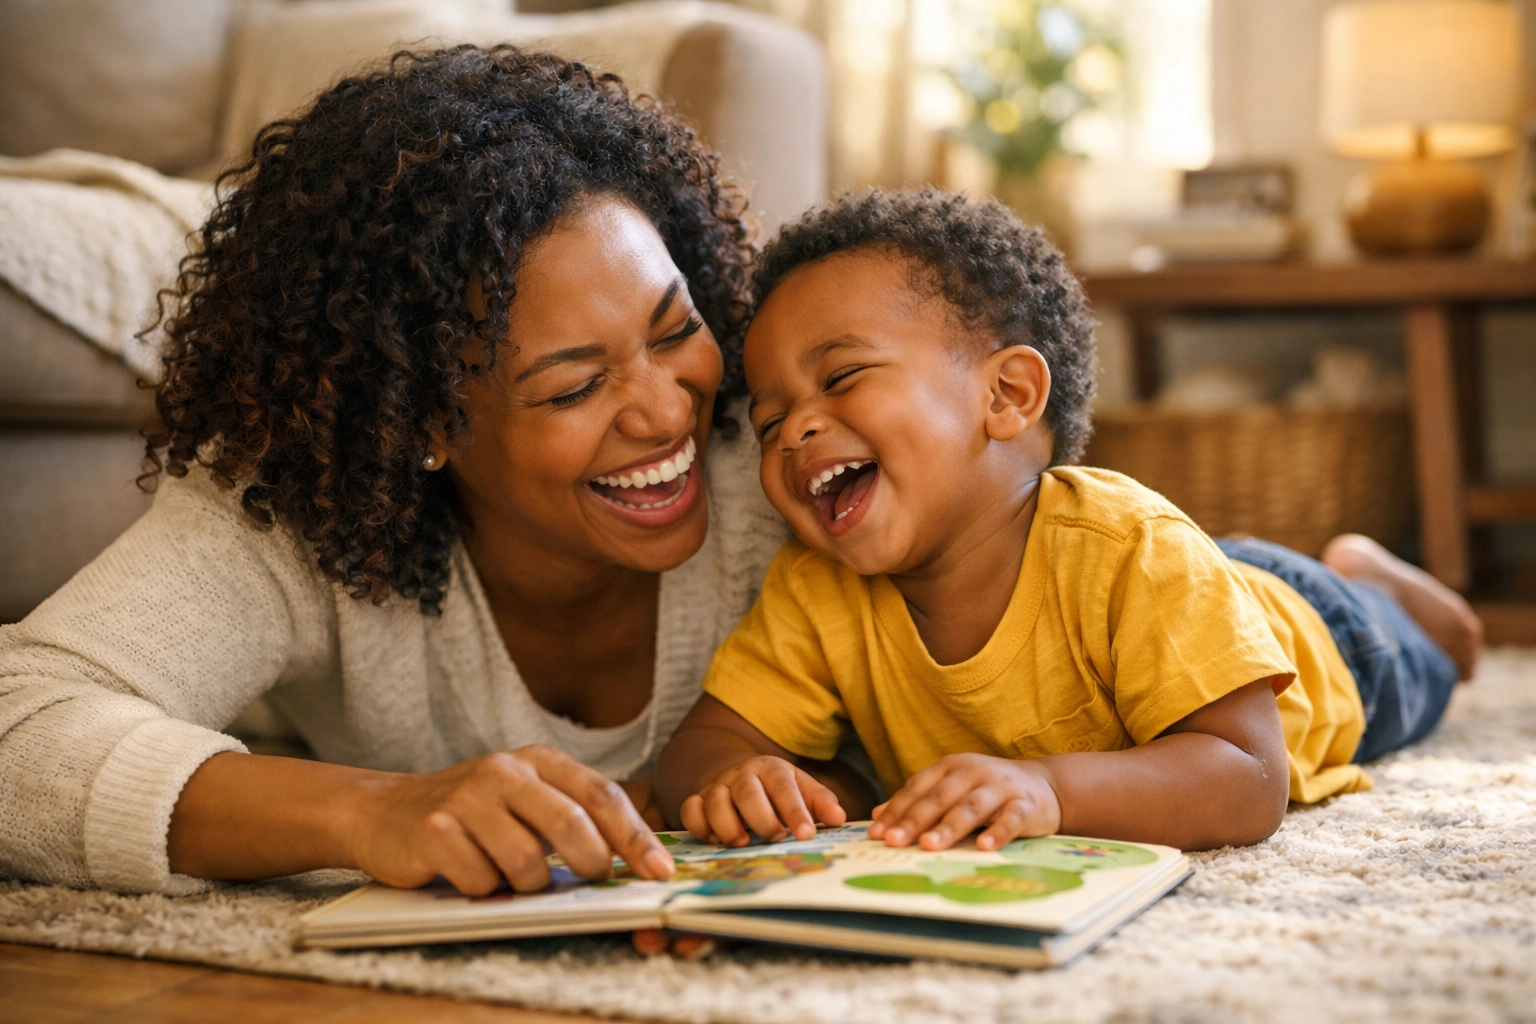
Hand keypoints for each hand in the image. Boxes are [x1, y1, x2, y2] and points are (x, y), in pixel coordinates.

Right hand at [347, 744, 674, 894]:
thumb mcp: (527, 799)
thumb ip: (574, 817)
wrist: (385, 811)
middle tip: (590, 880)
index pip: (601, 793)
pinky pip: (479, 879)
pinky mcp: (433, 829)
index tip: (660, 870)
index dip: (635, 835)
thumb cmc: (473, 812)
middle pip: (571, 824)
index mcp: (538, 760)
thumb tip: (637, 858)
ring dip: (527, 884)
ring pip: (526, 862)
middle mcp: (504, 770)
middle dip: (590, 863)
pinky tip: (469, 874)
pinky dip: (482, 889)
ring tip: (509, 875)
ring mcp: (467, 797)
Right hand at [679, 754, 845, 845]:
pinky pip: (690, 810)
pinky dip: (699, 826)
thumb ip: (819, 801)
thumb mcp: (800, 787)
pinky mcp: (697, 800)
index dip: (796, 811)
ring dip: (728, 825)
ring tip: (743, 843)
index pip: (784, 787)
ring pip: (715, 800)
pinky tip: (714, 840)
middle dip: (761, 817)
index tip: (807, 834)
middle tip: (775, 838)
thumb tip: (839, 818)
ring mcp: (717, 786)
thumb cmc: (775, 788)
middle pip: (747, 790)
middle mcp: (741, 775)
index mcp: (771, 769)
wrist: (736, 773)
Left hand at [867, 753, 1060, 850]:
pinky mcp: (1027, 804)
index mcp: (951, 767)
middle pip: (940, 797)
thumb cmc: (988, 791)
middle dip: (916, 820)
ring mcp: (1001, 786)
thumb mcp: (952, 789)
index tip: (878, 833)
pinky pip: (1011, 819)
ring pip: (971, 806)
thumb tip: (877, 817)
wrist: (1044, 785)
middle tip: (895, 841)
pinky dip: (998, 832)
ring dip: (949, 826)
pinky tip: (984, 847)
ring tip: (930, 845)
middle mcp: (974, 772)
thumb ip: (918, 801)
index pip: (918, 788)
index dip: (896, 810)